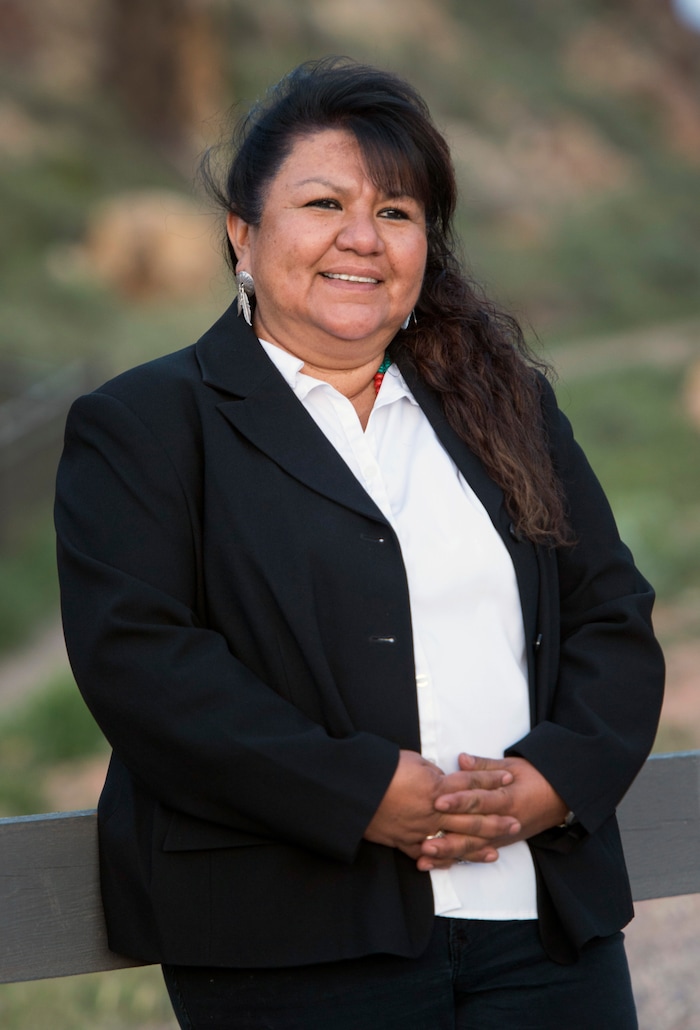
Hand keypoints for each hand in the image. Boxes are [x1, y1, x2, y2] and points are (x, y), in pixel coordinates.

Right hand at [363, 750, 515, 854]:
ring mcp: (421, 830)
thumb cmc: (380, 768)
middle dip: (495, 819)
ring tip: (496, 851)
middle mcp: (433, 811)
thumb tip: (441, 777)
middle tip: (516, 822)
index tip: (509, 777)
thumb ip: (431, 771)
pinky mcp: (405, 842)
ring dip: (477, 846)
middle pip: (471, 816)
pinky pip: (429, 854)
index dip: (491, 779)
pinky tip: (456, 862)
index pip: (470, 782)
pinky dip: (443, 859)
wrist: (352, 790)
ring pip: (455, 840)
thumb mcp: (411, 760)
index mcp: (436, 786)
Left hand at [417, 752, 568, 870]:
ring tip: (425, 856)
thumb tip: (461, 759)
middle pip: (473, 830)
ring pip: (473, 848)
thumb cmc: (536, 777)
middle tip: (424, 838)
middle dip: (448, 835)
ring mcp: (502, 836)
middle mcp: (505, 821)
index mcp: (508, 798)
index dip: (459, 801)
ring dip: (449, 853)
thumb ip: (484, 765)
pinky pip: (477, 854)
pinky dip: (457, 859)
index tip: (437, 801)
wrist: (560, 798)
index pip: (480, 800)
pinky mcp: (500, 844)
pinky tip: (438, 863)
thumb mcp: (513, 765)